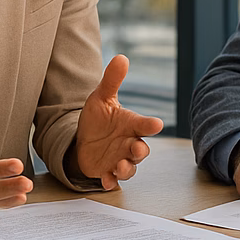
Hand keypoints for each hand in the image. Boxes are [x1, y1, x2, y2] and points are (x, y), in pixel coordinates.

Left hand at [73, 55, 164, 188]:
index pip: (144, 125)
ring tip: (119, 166)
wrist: (83, 139)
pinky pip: (112, 180)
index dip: (150, 125)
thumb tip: (121, 57)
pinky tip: (105, 180)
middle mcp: (128, 144)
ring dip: (126, 169)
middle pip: (141, 150)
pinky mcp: (106, 171)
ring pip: (129, 168)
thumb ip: (112, 80)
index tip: (156, 124)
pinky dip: (110, 181)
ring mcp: (119, 159)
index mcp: (130, 125)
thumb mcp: (101, 98)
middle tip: (135, 148)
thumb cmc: (98, 118)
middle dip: (140, 151)